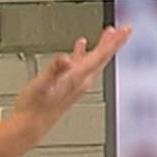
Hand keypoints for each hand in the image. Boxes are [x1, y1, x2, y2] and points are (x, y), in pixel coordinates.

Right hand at [11, 26, 132, 138]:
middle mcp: (81, 81)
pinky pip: (81, 64)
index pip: (102, 55)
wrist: (30, 125)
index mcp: (78, 77)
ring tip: (108, 35)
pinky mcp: (68, 85)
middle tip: (124, 30)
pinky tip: (80, 47)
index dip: (114, 41)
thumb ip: (54, 70)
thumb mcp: (42, 85)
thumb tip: (65, 59)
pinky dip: (83, 53)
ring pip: (94, 61)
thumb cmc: (35, 107)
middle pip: (103, 57)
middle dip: (114, 42)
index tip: (126, 30)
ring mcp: (76, 83)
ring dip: (102, 46)